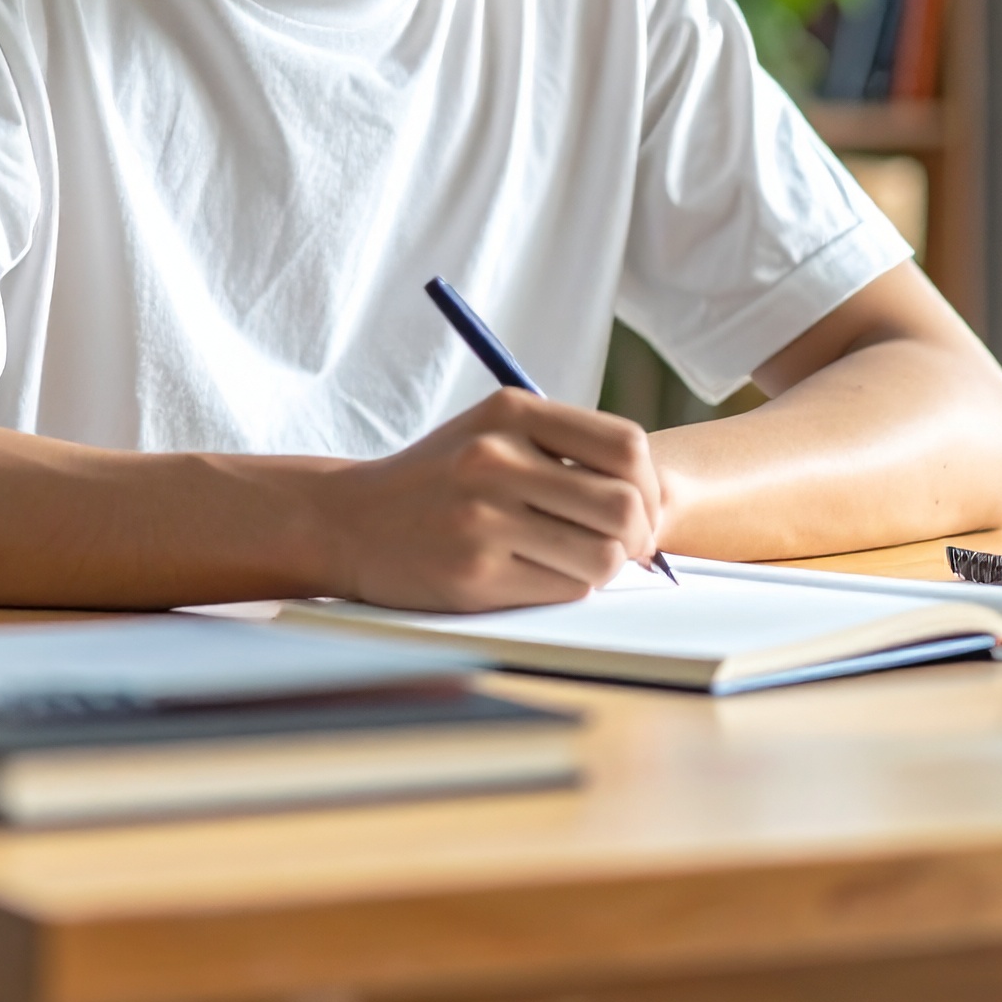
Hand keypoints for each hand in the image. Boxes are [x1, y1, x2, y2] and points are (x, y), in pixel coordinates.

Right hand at [324, 389, 662, 610]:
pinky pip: (565, 589)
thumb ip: (565, 448)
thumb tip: (651, 500)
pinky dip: (567, 587)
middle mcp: (497, 459)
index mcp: (511, 412)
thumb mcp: (493, 433)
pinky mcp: (474, 574)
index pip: (626, 445)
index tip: (641, 507)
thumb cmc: (439, 480)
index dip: (649, 484)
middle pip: (623, 505)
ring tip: (576, 560)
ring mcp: (484, 518)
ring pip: (602, 556)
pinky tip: (536, 572)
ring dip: (603, 567)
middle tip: (625, 547)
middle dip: (638, 536)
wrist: (350, 521)